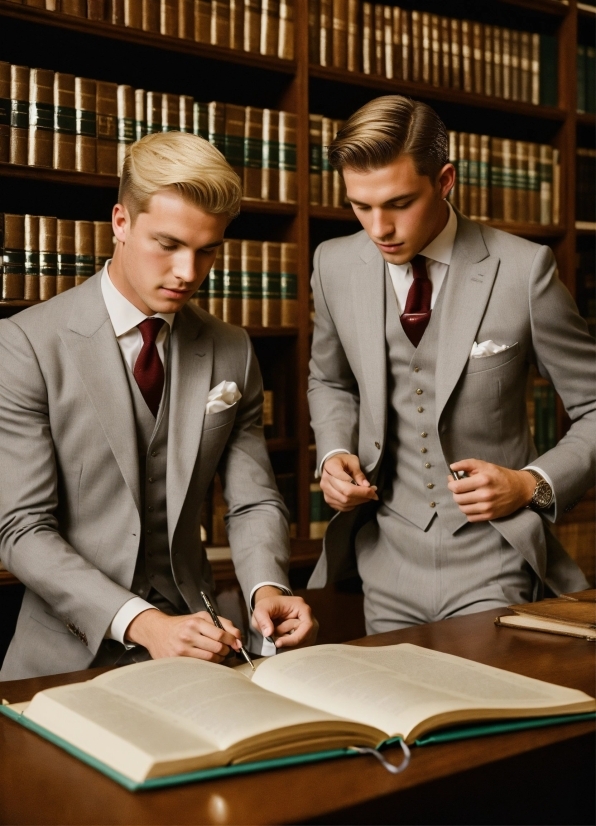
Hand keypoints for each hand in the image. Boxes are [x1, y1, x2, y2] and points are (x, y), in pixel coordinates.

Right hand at [126, 608, 242, 661]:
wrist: (157, 631)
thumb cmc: (183, 624)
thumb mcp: (201, 617)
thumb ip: (222, 623)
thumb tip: (238, 637)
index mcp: (195, 622)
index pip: (220, 634)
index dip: (232, 640)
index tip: (236, 643)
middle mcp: (188, 636)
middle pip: (217, 648)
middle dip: (227, 650)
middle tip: (227, 649)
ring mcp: (182, 650)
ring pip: (210, 659)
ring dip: (219, 658)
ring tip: (217, 653)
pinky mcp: (178, 661)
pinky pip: (200, 665)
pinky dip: (208, 663)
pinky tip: (207, 658)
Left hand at [251, 586, 318, 649]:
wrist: (269, 606)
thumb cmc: (267, 605)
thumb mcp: (261, 609)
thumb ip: (263, 620)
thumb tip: (268, 634)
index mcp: (301, 607)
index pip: (307, 626)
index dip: (294, 638)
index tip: (277, 643)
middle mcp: (309, 617)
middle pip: (305, 636)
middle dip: (288, 639)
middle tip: (274, 635)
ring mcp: (308, 626)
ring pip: (302, 642)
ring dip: (287, 641)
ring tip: (277, 633)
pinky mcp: (305, 634)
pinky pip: (300, 645)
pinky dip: (289, 645)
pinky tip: (281, 638)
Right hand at [320, 454, 378, 511]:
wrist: (333, 465)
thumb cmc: (344, 461)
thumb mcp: (353, 462)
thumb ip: (359, 474)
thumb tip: (366, 486)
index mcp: (330, 467)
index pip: (346, 482)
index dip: (361, 489)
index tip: (373, 489)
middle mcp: (325, 481)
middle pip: (345, 494)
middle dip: (362, 496)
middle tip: (373, 494)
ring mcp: (325, 491)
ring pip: (344, 502)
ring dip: (359, 501)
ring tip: (367, 496)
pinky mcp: (328, 499)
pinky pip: (341, 507)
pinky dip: (352, 505)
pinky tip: (358, 499)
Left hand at [447, 459, 535, 521]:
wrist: (520, 489)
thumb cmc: (501, 476)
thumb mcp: (485, 465)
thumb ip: (467, 464)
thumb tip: (452, 467)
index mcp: (482, 480)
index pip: (456, 487)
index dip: (451, 484)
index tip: (453, 482)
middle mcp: (485, 495)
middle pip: (457, 499)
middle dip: (456, 493)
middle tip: (461, 489)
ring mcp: (487, 507)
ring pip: (462, 509)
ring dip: (462, 503)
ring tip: (467, 496)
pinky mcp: (490, 516)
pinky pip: (470, 518)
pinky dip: (469, 512)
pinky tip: (473, 505)